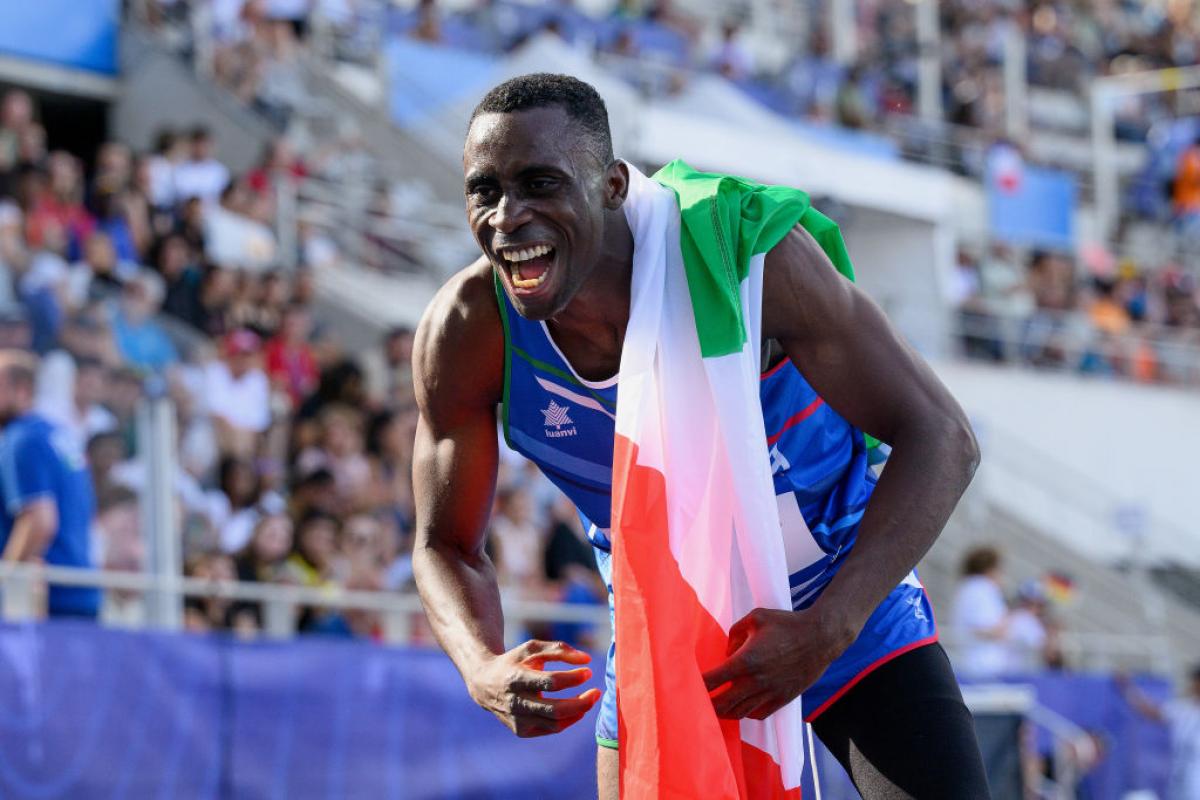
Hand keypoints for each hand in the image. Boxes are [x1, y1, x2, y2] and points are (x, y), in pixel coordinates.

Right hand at [468, 639, 602, 737]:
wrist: (485, 683)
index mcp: (517, 678)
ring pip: (555, 723)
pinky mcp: (521, 731)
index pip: (551, 682)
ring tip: (589, 699)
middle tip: (597, 692)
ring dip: (578, 712)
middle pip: (555, 709)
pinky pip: (551, 729)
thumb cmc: (514, 661)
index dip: (573, 678)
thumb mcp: (532, 648)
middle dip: (581, 702)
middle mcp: (516, 702)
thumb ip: (559, 649)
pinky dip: (568, 720)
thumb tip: (586, 659)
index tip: (588, 671)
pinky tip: (576, 709)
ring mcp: (517, 720)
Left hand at [703, 607, 855, 720]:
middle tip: (697, 703)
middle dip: (707, 706)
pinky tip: (741, 707)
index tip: (688, 685)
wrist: (820, 638)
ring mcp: (770, 693)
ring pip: (740, 713)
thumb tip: (727, 651)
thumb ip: (735, 633)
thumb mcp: (756, 618)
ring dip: (725, 712)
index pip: (714, 680)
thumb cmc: (787, 624)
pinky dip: (746, 713)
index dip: (698, 685)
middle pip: (723, 704)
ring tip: (715, 708)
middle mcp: (756, 682)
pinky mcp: (783, 699)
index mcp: (746, 661)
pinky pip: (759, 714)